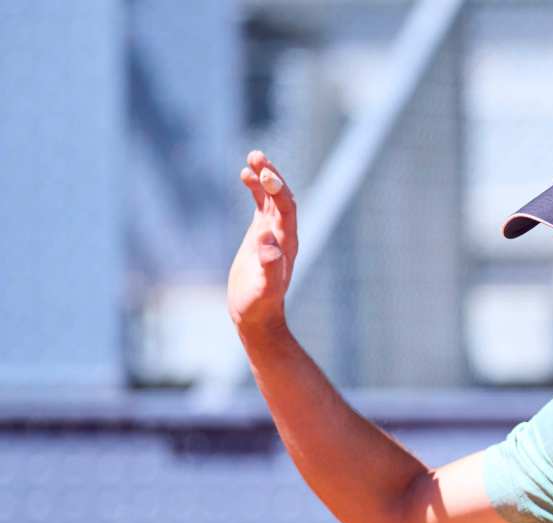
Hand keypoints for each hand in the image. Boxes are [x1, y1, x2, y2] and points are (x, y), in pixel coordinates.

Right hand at [227, 150, 298, 334]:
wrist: (256, 316)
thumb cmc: (260, 305)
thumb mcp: (264, 288)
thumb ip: (269, 266)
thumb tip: (268, 243)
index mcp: (287, 244)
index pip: (288, 209)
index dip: (279, 190)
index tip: (265, 175)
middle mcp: (284, 235)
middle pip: (283, 198)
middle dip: (272, 176)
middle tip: (257, 156)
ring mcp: (273, 234)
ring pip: (272, 198)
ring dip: (264, 177)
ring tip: (252, 157)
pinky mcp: (260, 236)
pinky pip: (261, 206)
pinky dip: (255, 189)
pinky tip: (245, 175)